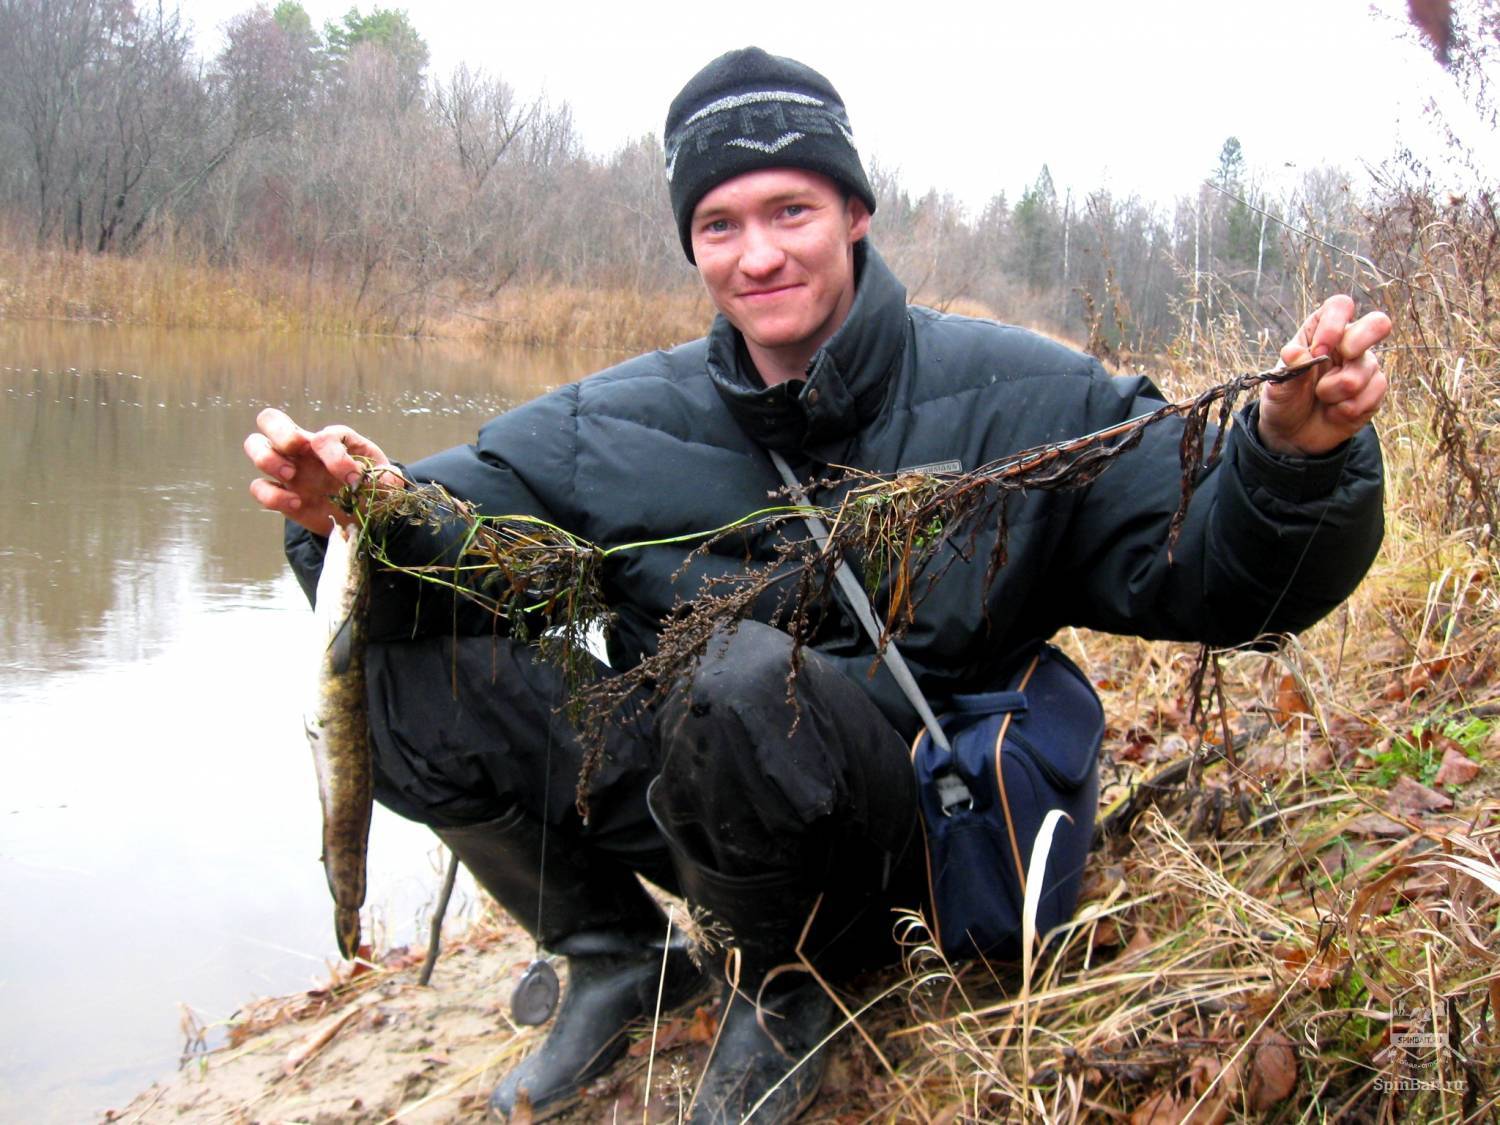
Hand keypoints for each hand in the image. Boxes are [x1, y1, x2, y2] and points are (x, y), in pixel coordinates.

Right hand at [245, 408, 402, 534]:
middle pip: (270, 419)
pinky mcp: (280, 496)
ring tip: (291, 475)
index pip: (323, 435)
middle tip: (297, 450)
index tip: (352, 478)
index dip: (335, 454)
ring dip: (268, 458)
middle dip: (280, 431)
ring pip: (255, 446)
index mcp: (332, 442)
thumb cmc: (373, 491)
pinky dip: (272, 495)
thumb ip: (382, 477)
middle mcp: (303, 450)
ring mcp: (288, 471)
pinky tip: (296, 503)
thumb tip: (363, 478)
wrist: (363, 518)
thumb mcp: (387, 481)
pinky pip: (258, 487)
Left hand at [1259, 295, 1390, 455]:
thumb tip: (1295, 353)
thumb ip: (1289, 370)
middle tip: (1342, 359)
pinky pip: (1373, 393)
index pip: (1340, 307)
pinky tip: (1335, 412)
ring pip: (1365, 370)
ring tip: (1321, 399)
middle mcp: (1348, 343)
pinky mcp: (1375, 390)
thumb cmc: (1285, 401)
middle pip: (1378, 323)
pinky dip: (1348, 408)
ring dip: (1336, 392)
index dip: (1334, 324)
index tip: (1318, 350)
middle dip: (1360, 341)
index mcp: (1321, 331)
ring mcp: (1364, 365)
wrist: (1293, 436)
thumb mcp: (1279, 387)